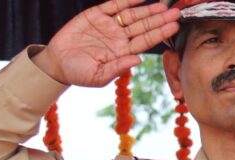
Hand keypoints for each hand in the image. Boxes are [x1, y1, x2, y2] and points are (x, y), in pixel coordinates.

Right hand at [34, 0, 180, 86]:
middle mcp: (120, 38)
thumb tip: (137, 60)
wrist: (57, 63)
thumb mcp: (99, 76)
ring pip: (133, 15)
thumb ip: (118, 68)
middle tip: (176, 12)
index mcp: (123, 52)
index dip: (160, 33)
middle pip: (144, 26)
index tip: (174, 26)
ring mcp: (109, 25)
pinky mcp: (96, 15)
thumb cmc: (79, 73)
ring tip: (162, 4)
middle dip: (160, 19)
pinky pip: (114, 5)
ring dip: (148, 9)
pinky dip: (127, 0)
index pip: (146, 41)